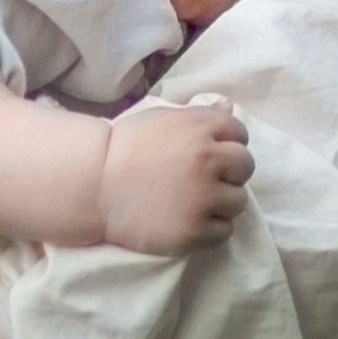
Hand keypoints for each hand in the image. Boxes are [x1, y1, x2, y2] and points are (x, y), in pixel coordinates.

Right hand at [96, 99, 252, 253]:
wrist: (92, 185)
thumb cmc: (125, 148)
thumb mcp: (163, 119)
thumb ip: (198, 117)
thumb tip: (229, 108)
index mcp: (201, 128)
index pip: (239, 135)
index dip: (226, 145)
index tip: (210, 155)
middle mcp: (208, 159)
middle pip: (245, 167)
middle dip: (229, 173)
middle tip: (204, 180)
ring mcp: (203, 197)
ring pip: (238, 201)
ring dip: (221, 203)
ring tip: (195, 203)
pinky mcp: (194, 230)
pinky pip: (224, 231)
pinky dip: (210, 228)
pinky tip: (188, 220)